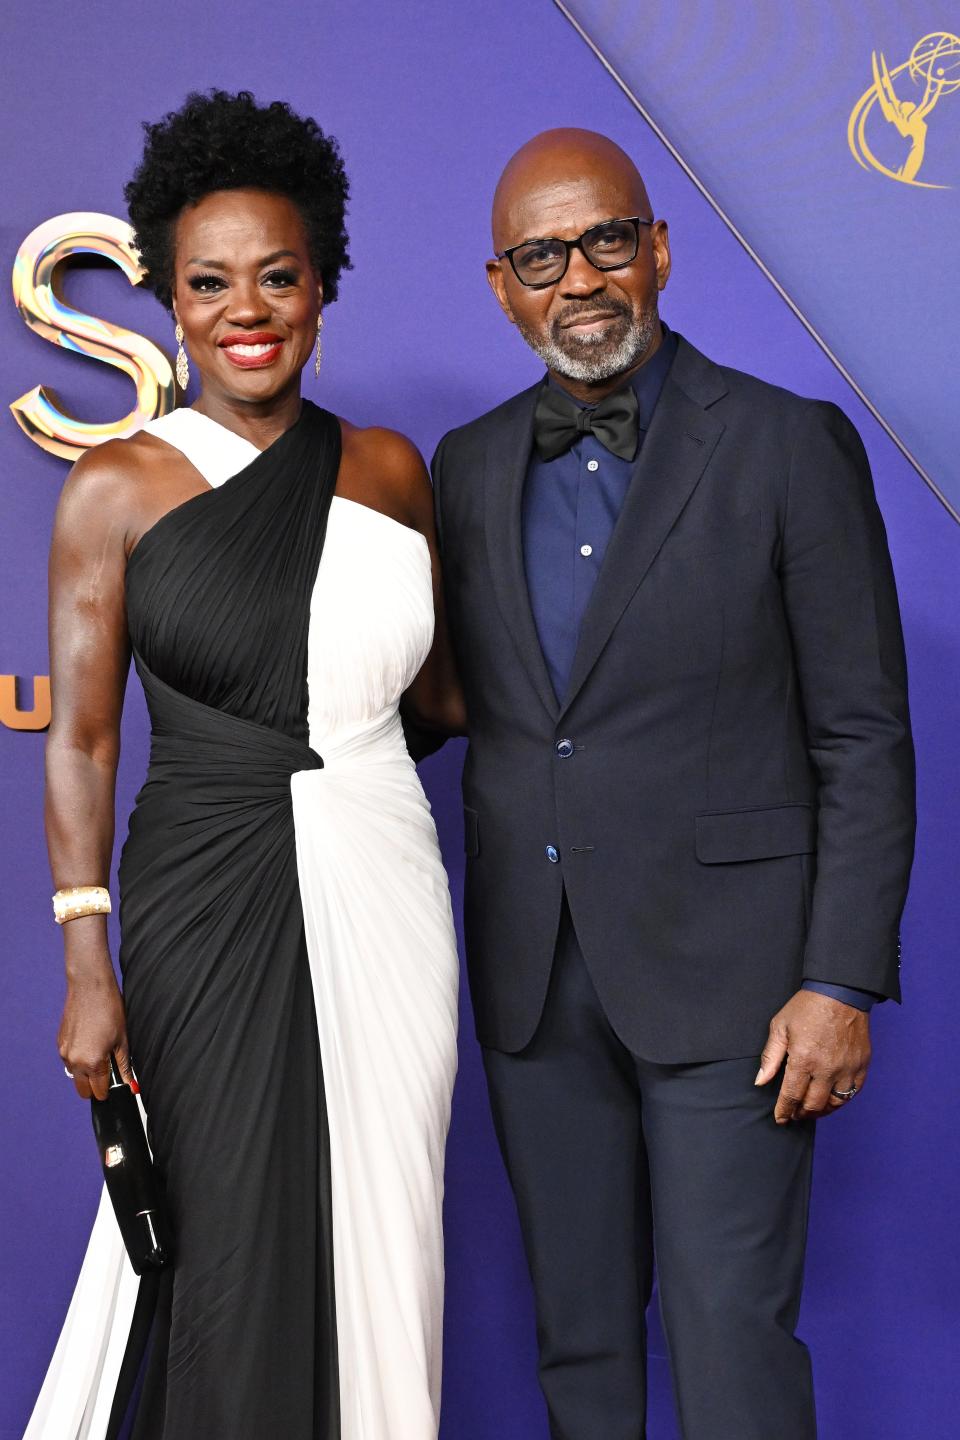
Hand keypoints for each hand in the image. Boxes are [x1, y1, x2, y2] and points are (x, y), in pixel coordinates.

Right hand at [58, 963, 134, 1100]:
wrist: (90, 986)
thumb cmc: (110, 1009)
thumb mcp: (123, 1039)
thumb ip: (124, 1066)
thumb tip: (131, 1085)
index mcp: (92, 1062)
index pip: (98, 1091)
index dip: (108, 1091)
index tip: (114, 1087)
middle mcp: (74, 1060)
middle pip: (82, 1090)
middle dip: (95, 1086)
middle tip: (108, 1074)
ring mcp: (64, 1052)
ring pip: (75, 1075)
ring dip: (85, 1072)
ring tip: (100, 1053)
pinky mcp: (59, 1042)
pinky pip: (69, 1060)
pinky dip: (78, 1059)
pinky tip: (91, 1043)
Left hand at [755, 989, 870, 1123]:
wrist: (841, 992)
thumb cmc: (808, 1007)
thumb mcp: (780, 1026)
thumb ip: (770, 1057)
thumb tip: (761, 1082)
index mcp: (804, 1059)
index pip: (791, 1096)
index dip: (784, 1111)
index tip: (780, 1118)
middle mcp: (827, 1068)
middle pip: (813, 1105)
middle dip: (801, 1113)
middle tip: (794, 1114)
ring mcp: (847, 1068)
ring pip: (835, 1103)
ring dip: (821, 1110)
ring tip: (811, 1109)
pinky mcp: (861, 1065)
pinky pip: (853, 1092)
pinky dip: (841, 1100)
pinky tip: (831, 1099)